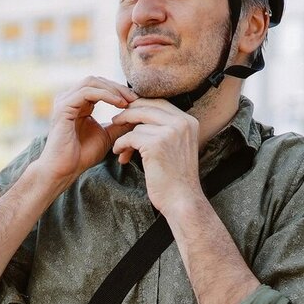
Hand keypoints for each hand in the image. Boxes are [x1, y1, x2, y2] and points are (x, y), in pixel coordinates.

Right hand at [35, 77, 136, 188]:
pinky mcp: (63, 107)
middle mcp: (69, 98)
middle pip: (96, 80)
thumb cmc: (82, 155)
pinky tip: (119, 104)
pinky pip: (87, 92)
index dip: (119, 90)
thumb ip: (120, 124)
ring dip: (113, 89)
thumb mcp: (107, 136)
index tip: (137, 100)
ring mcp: (64, 101)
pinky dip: (105, 95)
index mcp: (78, 103)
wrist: (65, 170)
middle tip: (136, 98)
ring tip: (128, 101)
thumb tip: (139, 114)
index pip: (100, 86)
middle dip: (118, 87)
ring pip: (92, 82)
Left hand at [109, 98, 202, 215]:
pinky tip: (120, 155)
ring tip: (122, 151)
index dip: (140, 106)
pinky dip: (121, 145)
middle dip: (128, 114)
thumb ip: (165, 130)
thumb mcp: (177, 147)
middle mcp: (182, 123)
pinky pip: (130, 137)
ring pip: (137, 125)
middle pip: (147, 107)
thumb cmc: (176, 178)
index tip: (127, 113)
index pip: (160, 103)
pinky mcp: (156, 144)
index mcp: (189, 121)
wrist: (182, 200)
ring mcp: (170, 132)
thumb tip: (141, 116)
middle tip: (115, 121)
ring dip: (125, 138)